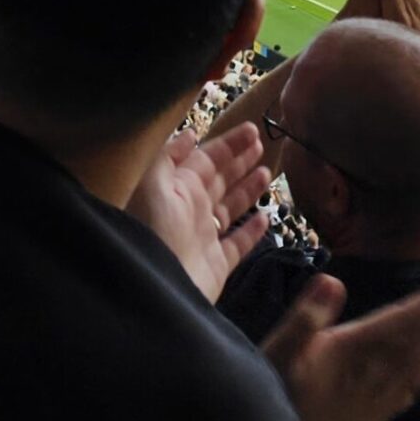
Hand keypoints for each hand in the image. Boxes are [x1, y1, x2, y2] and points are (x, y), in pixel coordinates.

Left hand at [125, 123, 269, 301]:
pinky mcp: (216, 265)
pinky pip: (237, 245)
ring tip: (267, 173)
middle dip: (238, 162)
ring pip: (229, 209)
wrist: (152, 291)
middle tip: (262, 145)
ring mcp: (203, 239)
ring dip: (247, 190)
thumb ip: (170, 157)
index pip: (206, 159)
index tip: (252, 129)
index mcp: (177, 189)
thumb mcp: (152, 184)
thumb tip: (189, 134)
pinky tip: (266, 217)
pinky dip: (252, 232)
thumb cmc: (152, 232)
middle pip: (219, 180)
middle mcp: (190, 211)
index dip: (228, 144)